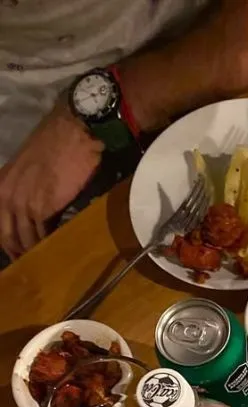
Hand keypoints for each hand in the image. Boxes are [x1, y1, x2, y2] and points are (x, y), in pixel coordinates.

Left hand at [0, 101, 102, 258]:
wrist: (74, 133)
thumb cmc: (57, 145)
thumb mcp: (31, 167)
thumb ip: (27, 188)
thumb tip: (37, 210)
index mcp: (2, 183)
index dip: (7, 241)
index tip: (18, 253)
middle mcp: (6, 194)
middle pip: (6, 235)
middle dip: (18, 252)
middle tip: (30, 266)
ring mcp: (22, 202)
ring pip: (23, 238)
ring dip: (34, 253)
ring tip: (44, 264)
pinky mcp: (41, 208)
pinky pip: (41, 235)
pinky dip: (48, 246)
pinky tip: (55, 253)